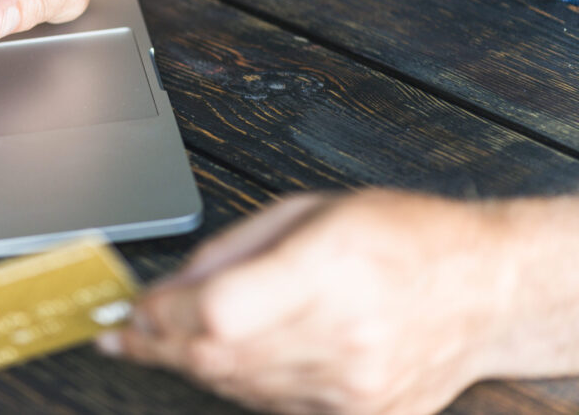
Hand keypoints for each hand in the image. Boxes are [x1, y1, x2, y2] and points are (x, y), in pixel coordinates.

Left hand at [98, 191, 505, 413]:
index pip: (217, 313)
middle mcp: (342, 337)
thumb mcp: (310, 211)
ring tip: (158, 341)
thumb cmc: (403, 237)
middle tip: (122, 334)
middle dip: (157, 344)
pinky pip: (269, 405)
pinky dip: (235, 382)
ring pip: (235, 387)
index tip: (134, 308)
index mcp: (328, 269)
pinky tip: (220, 358)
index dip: (162, 315)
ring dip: (190, 364)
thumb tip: (170, 286)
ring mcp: (351, 386)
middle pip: (216, 357)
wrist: (485, 289)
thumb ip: (231, 250)